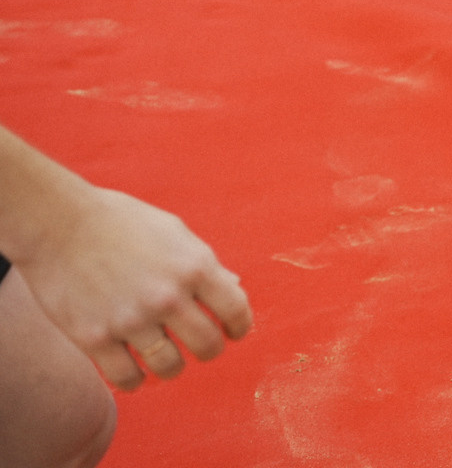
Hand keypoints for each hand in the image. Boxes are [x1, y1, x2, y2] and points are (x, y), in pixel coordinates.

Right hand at [18, 187, 252, 389]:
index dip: (240, 326)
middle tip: (200, 347)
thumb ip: (203, 264)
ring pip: (170, 367)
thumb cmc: (120, 223)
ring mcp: (131, 319)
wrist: (58, 223)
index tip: (233, 332)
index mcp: (194, 266)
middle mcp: (168, 296)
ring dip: (172, 368)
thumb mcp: (174, 233)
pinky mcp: (95, 338)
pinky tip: (134, 372)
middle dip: (209, 350)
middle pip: (207, 345)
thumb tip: (233, 288)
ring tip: (166, 360)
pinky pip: (126, 378)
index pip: (236, 310)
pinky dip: (135, 381)